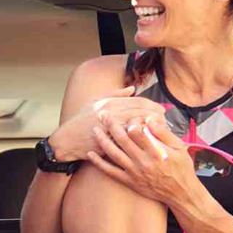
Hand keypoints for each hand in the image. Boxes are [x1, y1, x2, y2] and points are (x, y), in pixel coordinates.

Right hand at [48, 87, 166, 161]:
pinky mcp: (110, 141)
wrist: (67, 140)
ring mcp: (110, 127)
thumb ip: (116, 94)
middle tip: (166, 122)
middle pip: (142, 113)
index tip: (162, 111)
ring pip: (139, 126)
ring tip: (161, 133)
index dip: (153, 106)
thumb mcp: (95, 102)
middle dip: (157, 118)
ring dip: (152, 129)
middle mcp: (111, 113)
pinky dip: (141, 141)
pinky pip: (131, 140)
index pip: (139, 101)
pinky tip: (149, 143)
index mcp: (110, 102)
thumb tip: (133, 88)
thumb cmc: (81, 121)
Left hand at [85, 111, 196, 203]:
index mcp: (156, 151)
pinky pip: (111, 171)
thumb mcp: (180, 148)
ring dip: (102, 141)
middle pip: (122, 140)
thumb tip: (150, 119)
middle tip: (102, 114)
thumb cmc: (181, 167)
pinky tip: (90, 154)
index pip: (137, 132)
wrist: (180, 193)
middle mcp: (144, 161)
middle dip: (111, 125)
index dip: (130, 121)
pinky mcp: (129, 181)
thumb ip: (164, 133)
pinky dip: (99, 163)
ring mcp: (134, 172)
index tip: (127, 115)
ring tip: (94, 130)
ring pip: (114, 154)